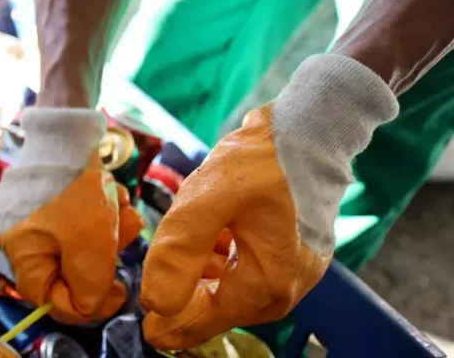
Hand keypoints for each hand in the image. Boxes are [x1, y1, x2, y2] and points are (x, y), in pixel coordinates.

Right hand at [0, 109, 141, 322]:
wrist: (69, 128)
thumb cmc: (74, 188)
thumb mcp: (89, 245)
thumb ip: (88, 286)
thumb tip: (89, 304)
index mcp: (21, 253)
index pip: (49, 299)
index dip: (85, 304)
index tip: (118, 290)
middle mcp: (21, 236)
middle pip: (68, 268)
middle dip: (102, 255)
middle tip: (123, 237)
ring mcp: (34, 212)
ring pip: (80, 240)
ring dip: (108, 229)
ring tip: (122, 209)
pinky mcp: (50, 193)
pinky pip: (79, 216)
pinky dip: (101, 210)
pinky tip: (113, 194)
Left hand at [140, 54, 398, 348]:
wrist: (311, 129)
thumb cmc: (264, 159)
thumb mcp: (208, 198)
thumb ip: (179, 251)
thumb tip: (155, 303)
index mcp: (267, 283)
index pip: (204, 320)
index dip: (168, 323)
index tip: (141, 321)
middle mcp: (285, 289)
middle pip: (218, 307)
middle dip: (186, 291)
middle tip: (161, 262)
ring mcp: (293, 273)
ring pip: (230, 288)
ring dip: (202, 272)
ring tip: (188, 237)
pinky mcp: (292, 254)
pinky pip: (246, 271)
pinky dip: (221, 260)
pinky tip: (210, 235)